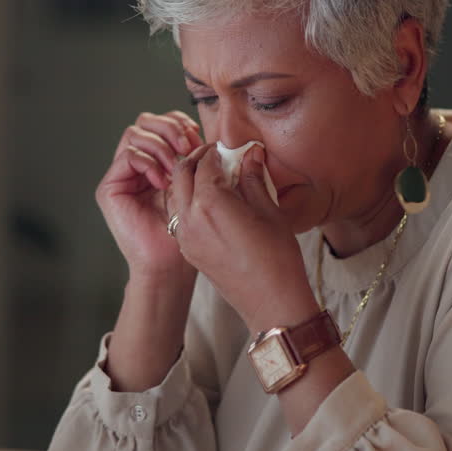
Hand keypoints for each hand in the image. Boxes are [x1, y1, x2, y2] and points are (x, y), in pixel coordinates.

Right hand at [96, 111, 203, 282]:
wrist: (170, 264)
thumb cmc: (185, 230)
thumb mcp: (194, 184)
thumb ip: (192, 157)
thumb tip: (201, 135)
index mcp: (156, 160)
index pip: (162, 122)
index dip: (179, 124)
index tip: (198, 140)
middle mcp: (135, 164)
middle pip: (145, 121)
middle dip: (169, 128)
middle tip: (187, 147)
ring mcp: (121, 175)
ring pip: (135, 134)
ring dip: (160, 146)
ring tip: (174, 170)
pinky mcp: (109, 188)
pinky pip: (127, 156)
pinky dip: (148, 163)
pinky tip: (161, 182)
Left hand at [167, 145, 318, 333]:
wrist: (271, 302)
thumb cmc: (277, 258)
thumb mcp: (269, 211)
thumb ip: (253, 179)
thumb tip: (251, 155)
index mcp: (210, 203)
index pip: (204, 163)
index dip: (216, 151)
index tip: (229, 147)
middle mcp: (190, 218)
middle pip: (181, 174)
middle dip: (195, 159)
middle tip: (214, 155)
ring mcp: (186, 237)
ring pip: (175, 195)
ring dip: (187, 180)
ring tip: (210, 176)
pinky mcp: (188, 250)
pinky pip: (178, 216)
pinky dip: (187, 201)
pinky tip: (208, 202)